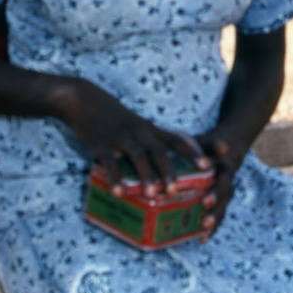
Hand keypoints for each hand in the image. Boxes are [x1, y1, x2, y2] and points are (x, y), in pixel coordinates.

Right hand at [55, 78, 209, 194]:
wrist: (83, 98)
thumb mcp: (135, 124)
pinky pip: (109, 162)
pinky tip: (118, 191)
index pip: (177, 140)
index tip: (210, 164)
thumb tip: (160, 165)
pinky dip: (115, 177)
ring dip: (146, 176)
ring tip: (152, 194)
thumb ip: (148, 140)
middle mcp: (139, 133)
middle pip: (159, 151)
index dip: (194, 152)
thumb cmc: (111, 114)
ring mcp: (120, 138)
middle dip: (169, 171)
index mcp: (149, 129)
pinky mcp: (101, 144)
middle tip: (177, 189)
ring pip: (137, 157)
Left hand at [195, 131, 247, 238]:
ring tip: (204, 228)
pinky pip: (218, 218)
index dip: (217, 185)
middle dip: (216, 201)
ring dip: (215, 218)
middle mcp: (227, 180)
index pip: (223, 174)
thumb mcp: (195, 141)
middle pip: (226, 192)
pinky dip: (211, 230)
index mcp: (222, 165)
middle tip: (205, 206)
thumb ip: (187, 145)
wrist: (222, 151)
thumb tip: (167, 143)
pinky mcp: (218, 204)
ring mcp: (224, 193)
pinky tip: (201, 239)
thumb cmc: (201, 147)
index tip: (207, 192)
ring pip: (224, 207)